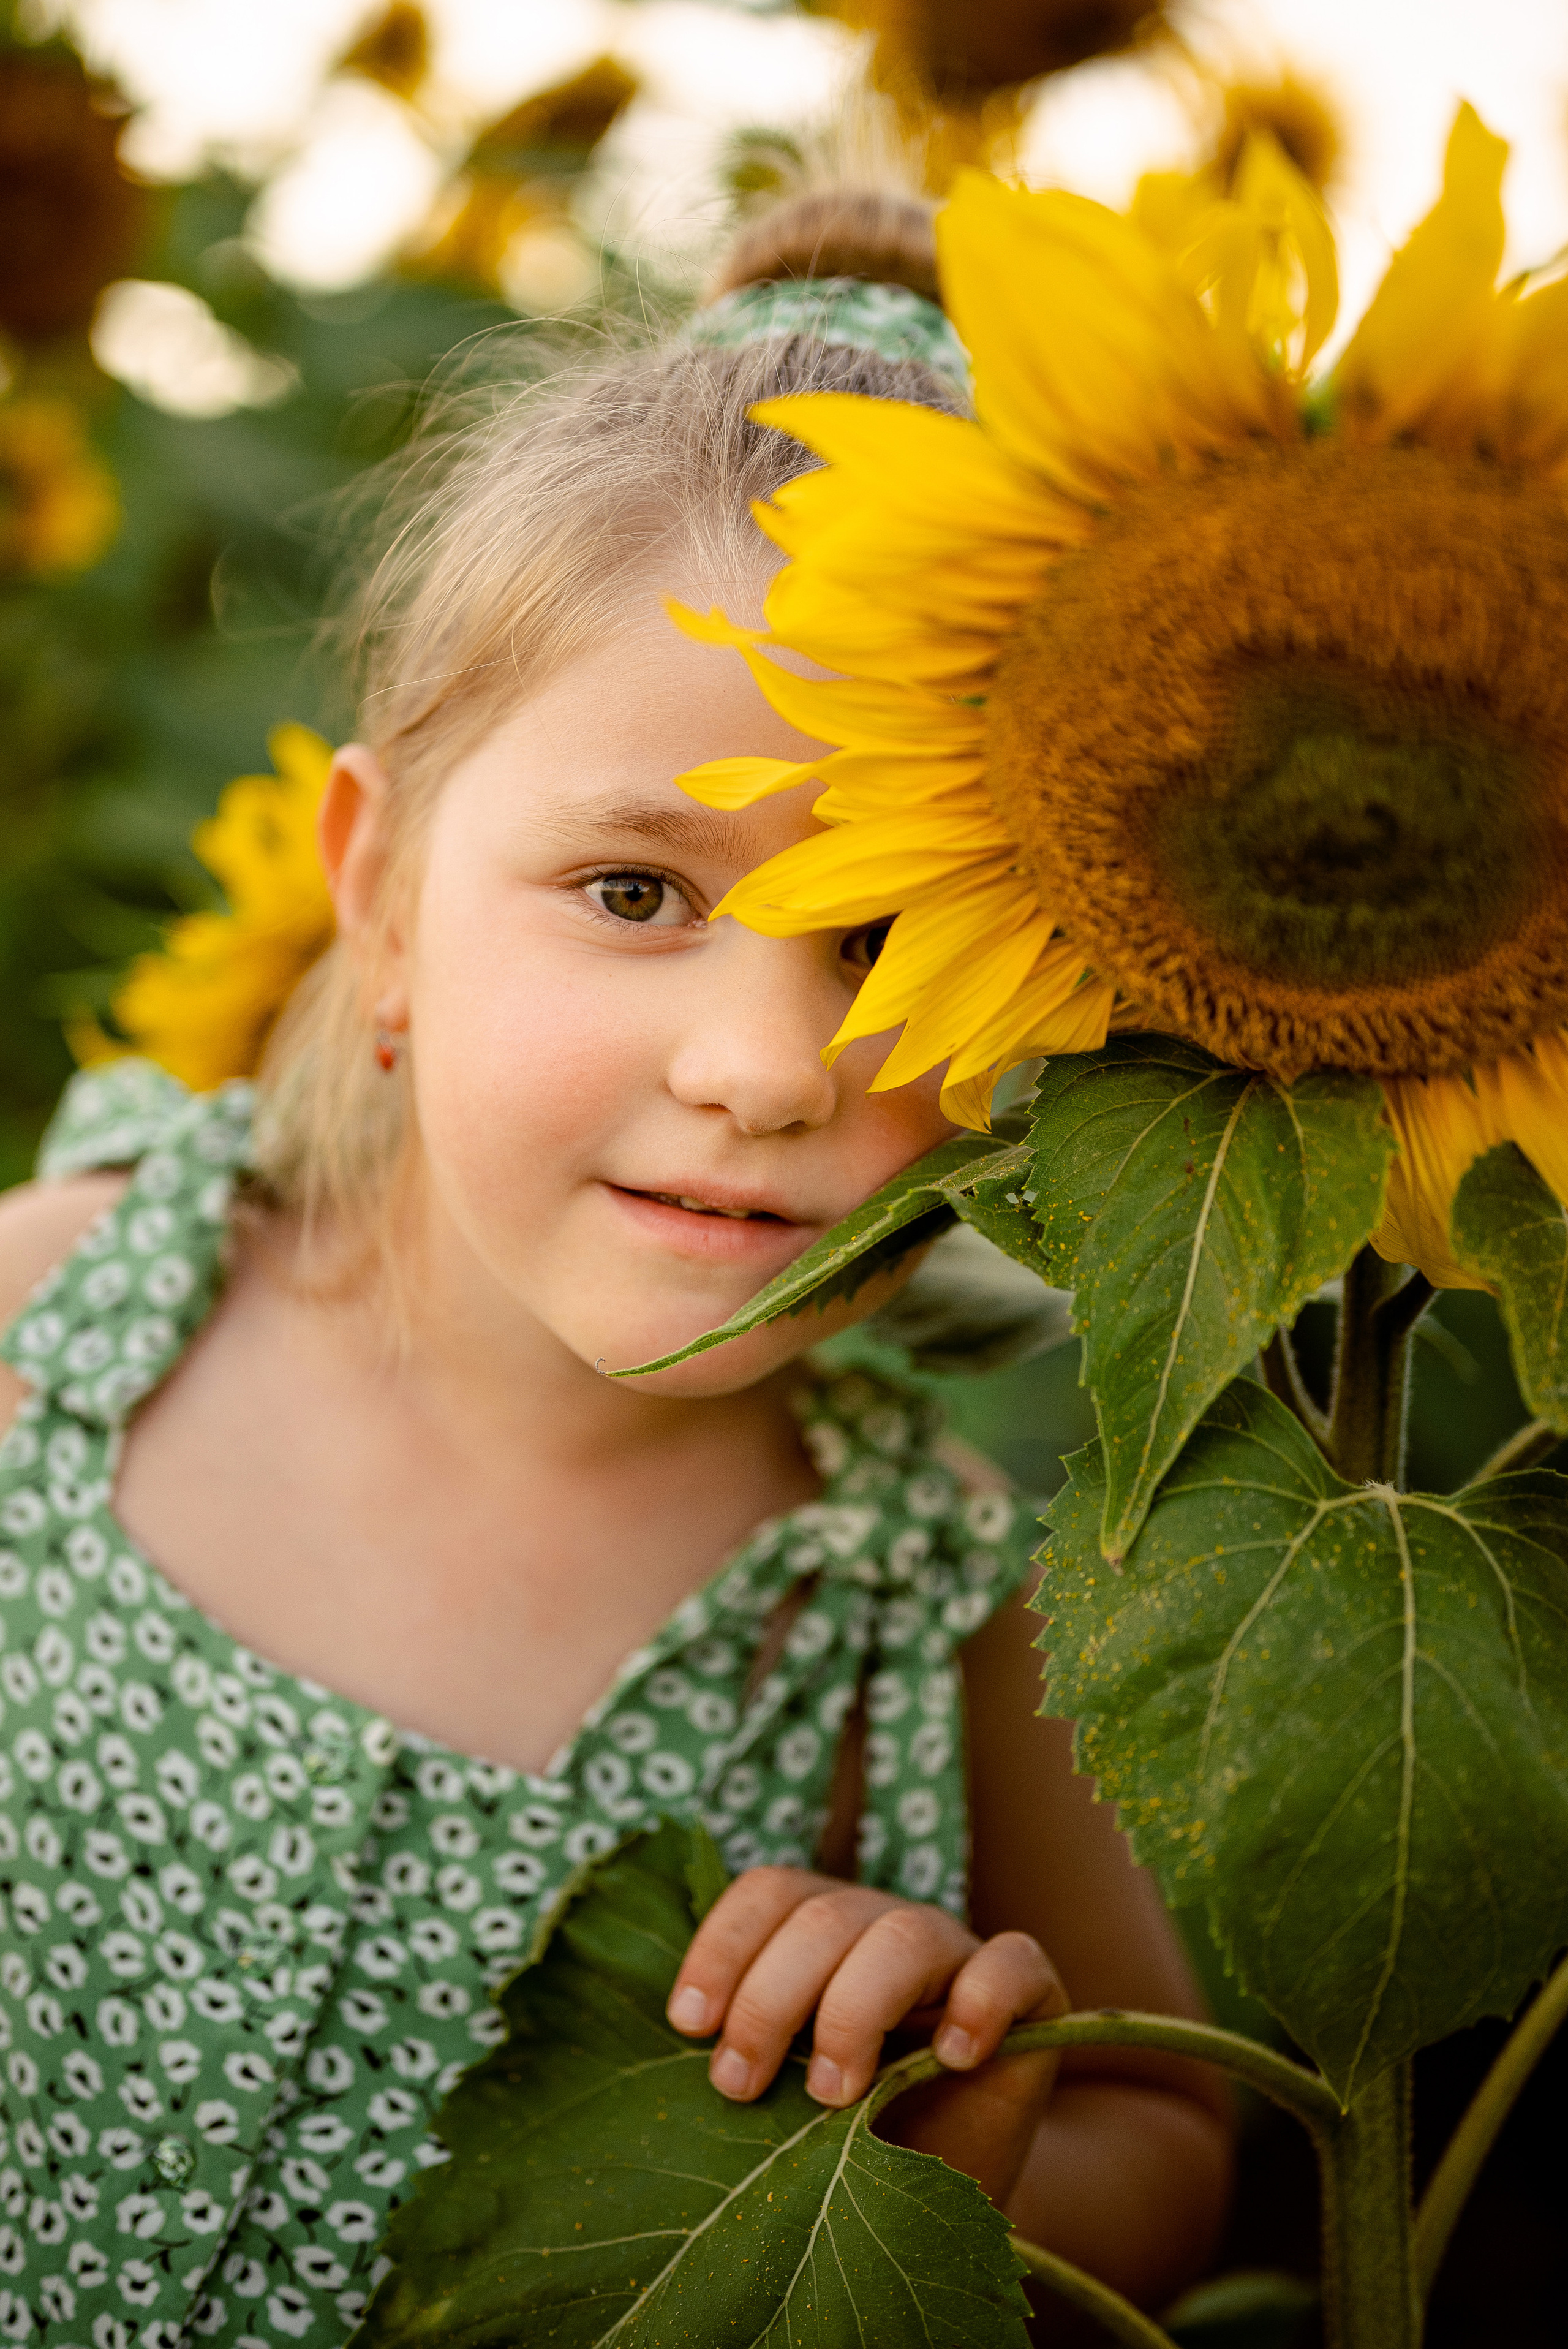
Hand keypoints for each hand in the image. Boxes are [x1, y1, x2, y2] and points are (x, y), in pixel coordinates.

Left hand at [665, 1866, 1066, 2207]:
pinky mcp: (1031, 1996)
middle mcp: (885, 1927)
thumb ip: (748, 2061)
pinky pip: (1011, 1962)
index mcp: (821, 1932)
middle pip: (823, 1917)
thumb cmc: (851, 2144)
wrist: (951, 2190)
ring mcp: (960, 1955)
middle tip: (739, 2085)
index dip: (724, 1946)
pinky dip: (981, 2001)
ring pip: (906, 1933)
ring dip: (854, 2008)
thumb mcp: (782, 2101)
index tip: (689, 2023)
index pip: (770, 1892)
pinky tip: (951, 2057)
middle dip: (769, 1999)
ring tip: (830, 2094)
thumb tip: (685, 2057)